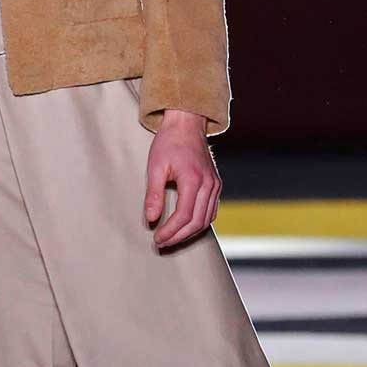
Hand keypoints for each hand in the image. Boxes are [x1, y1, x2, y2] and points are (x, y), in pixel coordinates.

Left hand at [144, 109, 220, 249]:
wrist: (187, 124)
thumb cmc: (169, 142)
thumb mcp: (155, 167)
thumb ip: (153, 194)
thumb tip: (150, 219)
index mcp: (194, 179)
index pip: (184, 215)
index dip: (170, 231)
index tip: (157, 238)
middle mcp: (209, 184)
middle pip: (197, 222)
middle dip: (178, 236)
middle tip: (161, 243)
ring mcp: (215, 185)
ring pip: (206, 220)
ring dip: (189, 233)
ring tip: (170, 238)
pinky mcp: (216, 185)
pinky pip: (211, 211)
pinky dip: (198, 223)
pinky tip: (184, 227)